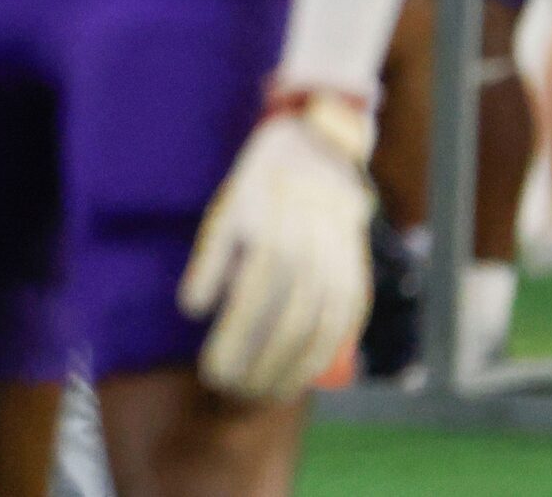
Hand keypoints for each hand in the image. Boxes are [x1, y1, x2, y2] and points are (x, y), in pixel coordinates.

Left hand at [178, 95, 374, 400]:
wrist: (319, 156)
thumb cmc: (259, 189)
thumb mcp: (225, 215)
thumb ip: (209, 263)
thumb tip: (193, 312)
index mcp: (270, 246)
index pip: (249, 315)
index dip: (233, 349)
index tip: (212, 375)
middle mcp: (310, 263)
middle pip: (283, 333)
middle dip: (258, 370)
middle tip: (233, 393)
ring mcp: (340, 273)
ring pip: (317, 337)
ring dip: (292, 373)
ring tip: (265, 394)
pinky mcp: (358, 279)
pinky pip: (344, 327)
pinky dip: (324, 356)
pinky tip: (305, 375)